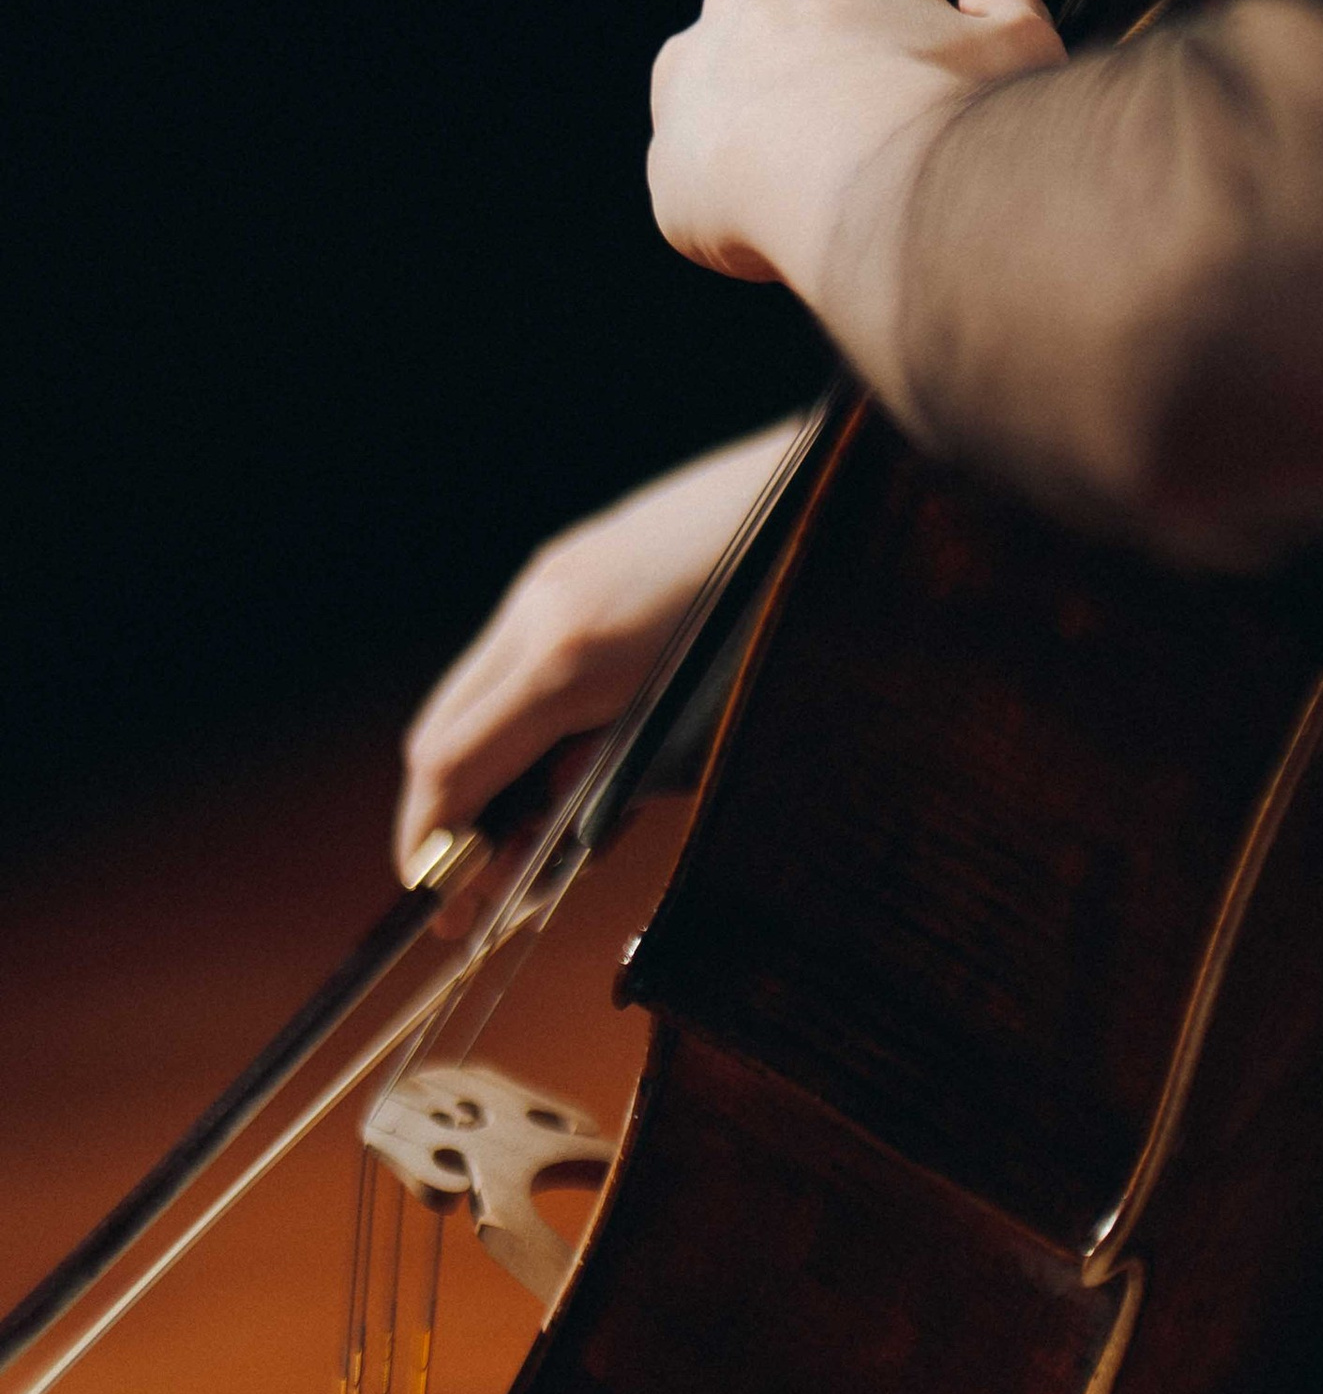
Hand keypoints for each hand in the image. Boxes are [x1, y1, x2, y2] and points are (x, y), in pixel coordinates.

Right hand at [393, 418, 802, 906]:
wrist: (821, 490)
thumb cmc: (785, 616)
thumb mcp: (704, 729)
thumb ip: (613, 785)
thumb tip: (546, 835)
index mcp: (570, 660)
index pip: (450, 767)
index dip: (431, 843)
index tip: (444, 902)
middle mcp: (539, 610)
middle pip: (437, 732)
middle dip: (442, 814)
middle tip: (476, 879)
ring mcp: (550, 576)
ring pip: (470, 692)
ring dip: (480, 764)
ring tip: (528, 824)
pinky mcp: (572, 558)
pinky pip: (511, 652)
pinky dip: (514, 713)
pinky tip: (562, 748)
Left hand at [647, 0, 1064, 359]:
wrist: (884, 194)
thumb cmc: (957, 115)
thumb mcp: (1021, 45)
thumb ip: (1007, 3)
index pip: (847, 4)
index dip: (882, 62)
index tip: (902, 108)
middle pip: (774, 47)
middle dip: (809, 95)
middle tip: (861, 157)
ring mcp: (694, 73)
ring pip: (724, 112)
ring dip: (758, 146)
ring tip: (820, 202)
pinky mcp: (666, 159)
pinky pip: (698, 191)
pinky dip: (735, 216)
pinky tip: (790, 239)